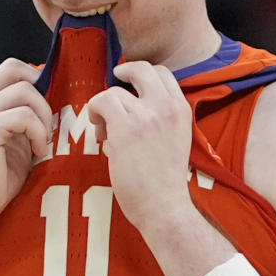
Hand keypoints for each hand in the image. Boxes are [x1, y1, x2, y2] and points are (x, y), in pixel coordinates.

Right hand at [0, 60, 53, 227]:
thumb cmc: (1, 176)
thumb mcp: (19, 138)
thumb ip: (29, 115)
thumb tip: (58, 96)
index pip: (14, 68)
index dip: (37, 81)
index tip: (48, 112)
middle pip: (16, 68)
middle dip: (41, 94)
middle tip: (47, 124)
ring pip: (25, 92)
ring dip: (43, 117)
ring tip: (41, 143)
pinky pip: (24, 116)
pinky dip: (38, 133)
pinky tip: (36, 152)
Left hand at [85, 62, 192, 232]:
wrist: (165, 207)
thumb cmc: (165, 183)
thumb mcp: (176, 141)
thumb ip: (160, 121)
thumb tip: (131, 110)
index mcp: (181, 110)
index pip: (162, 73)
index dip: (142, 75)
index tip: (131, 84)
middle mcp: (166, 107)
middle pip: (141, 68)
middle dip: (124, 73)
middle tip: (114, 82)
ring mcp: (146, 116)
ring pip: (114, 92)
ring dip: (104, 107)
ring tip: (105, 131)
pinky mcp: (126, 128)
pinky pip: (101, 102)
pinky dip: (94, 114)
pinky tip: (100, 133)